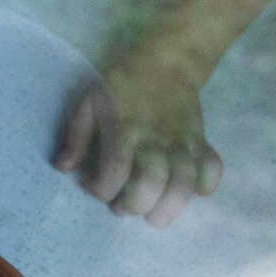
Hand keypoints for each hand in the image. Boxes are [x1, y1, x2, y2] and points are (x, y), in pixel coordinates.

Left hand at [52, 49, 222, 227]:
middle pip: (152, 180)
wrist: (169, 58)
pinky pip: (211, 167)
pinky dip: (206, 185)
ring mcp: (181, 139)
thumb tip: (63, 168)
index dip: (101, 188)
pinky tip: (192, 193)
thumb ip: (77, 135)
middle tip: (122, 208)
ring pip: (184, 181)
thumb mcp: (91, 100)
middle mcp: (155, 136)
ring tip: (155, 218)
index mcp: (124, 126)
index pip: (115, 167)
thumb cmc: (123, 82)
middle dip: (136, 205)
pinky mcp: (200, 140)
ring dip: (170, 207)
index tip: (91, 187)